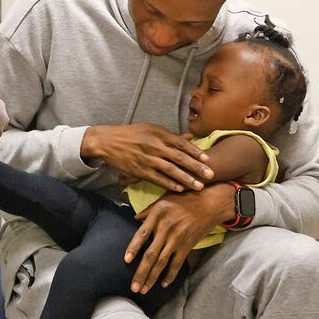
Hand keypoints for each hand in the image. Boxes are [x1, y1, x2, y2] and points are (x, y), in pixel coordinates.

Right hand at [81, 123, 211, 191]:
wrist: (108, 142)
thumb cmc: (131, 134)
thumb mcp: (151, 129)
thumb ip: (171, 136)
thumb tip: (190, 137)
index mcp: (158, 134)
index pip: (181, 143)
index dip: (195, 152)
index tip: (208, 159)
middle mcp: (154, 146)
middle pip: (179, 157)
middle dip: (196, 167)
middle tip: (210, 175)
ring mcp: (147, 159)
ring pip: (170, 170)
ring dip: (186, 179)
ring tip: (199, 186)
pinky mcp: (139, 170)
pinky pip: (157, 178)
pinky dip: (169, 184)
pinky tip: (180, 189)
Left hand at [124, 182, 235, 293]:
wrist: (210, 203)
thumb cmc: (185, 198)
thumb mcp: (164, 199)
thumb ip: (149, 211)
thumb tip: (135, 219)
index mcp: (157, 215)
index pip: (142, 234)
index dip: (133, 248)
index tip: (126, 260)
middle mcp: (166, 228)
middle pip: (151, 254)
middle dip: (141, 273)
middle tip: (134, 287)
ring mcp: (177, 239)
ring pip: (162, 262)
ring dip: (152, 278)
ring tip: (144, 290)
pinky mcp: (187, 246)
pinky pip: (177, 264)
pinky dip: (170, 275)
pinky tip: (163, 284)